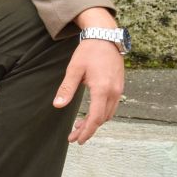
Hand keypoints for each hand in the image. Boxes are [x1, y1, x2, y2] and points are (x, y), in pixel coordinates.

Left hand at [54, 15, 124, 142]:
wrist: (105, 37)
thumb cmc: (88, 52)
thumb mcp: (74, 69)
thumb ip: (66, 88)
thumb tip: (57, 105)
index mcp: (102, 89)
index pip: (95, 118)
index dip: (86, 131)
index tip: (77, 140)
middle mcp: (113, 91)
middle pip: (102, 119)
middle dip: (88, 129)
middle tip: (74, 137)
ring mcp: (118, 89)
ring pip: (108, 114)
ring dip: (95, 122)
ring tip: (79, 127)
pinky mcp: (119, 86)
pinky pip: (111, 106)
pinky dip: (101, 114)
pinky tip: (90, 114)